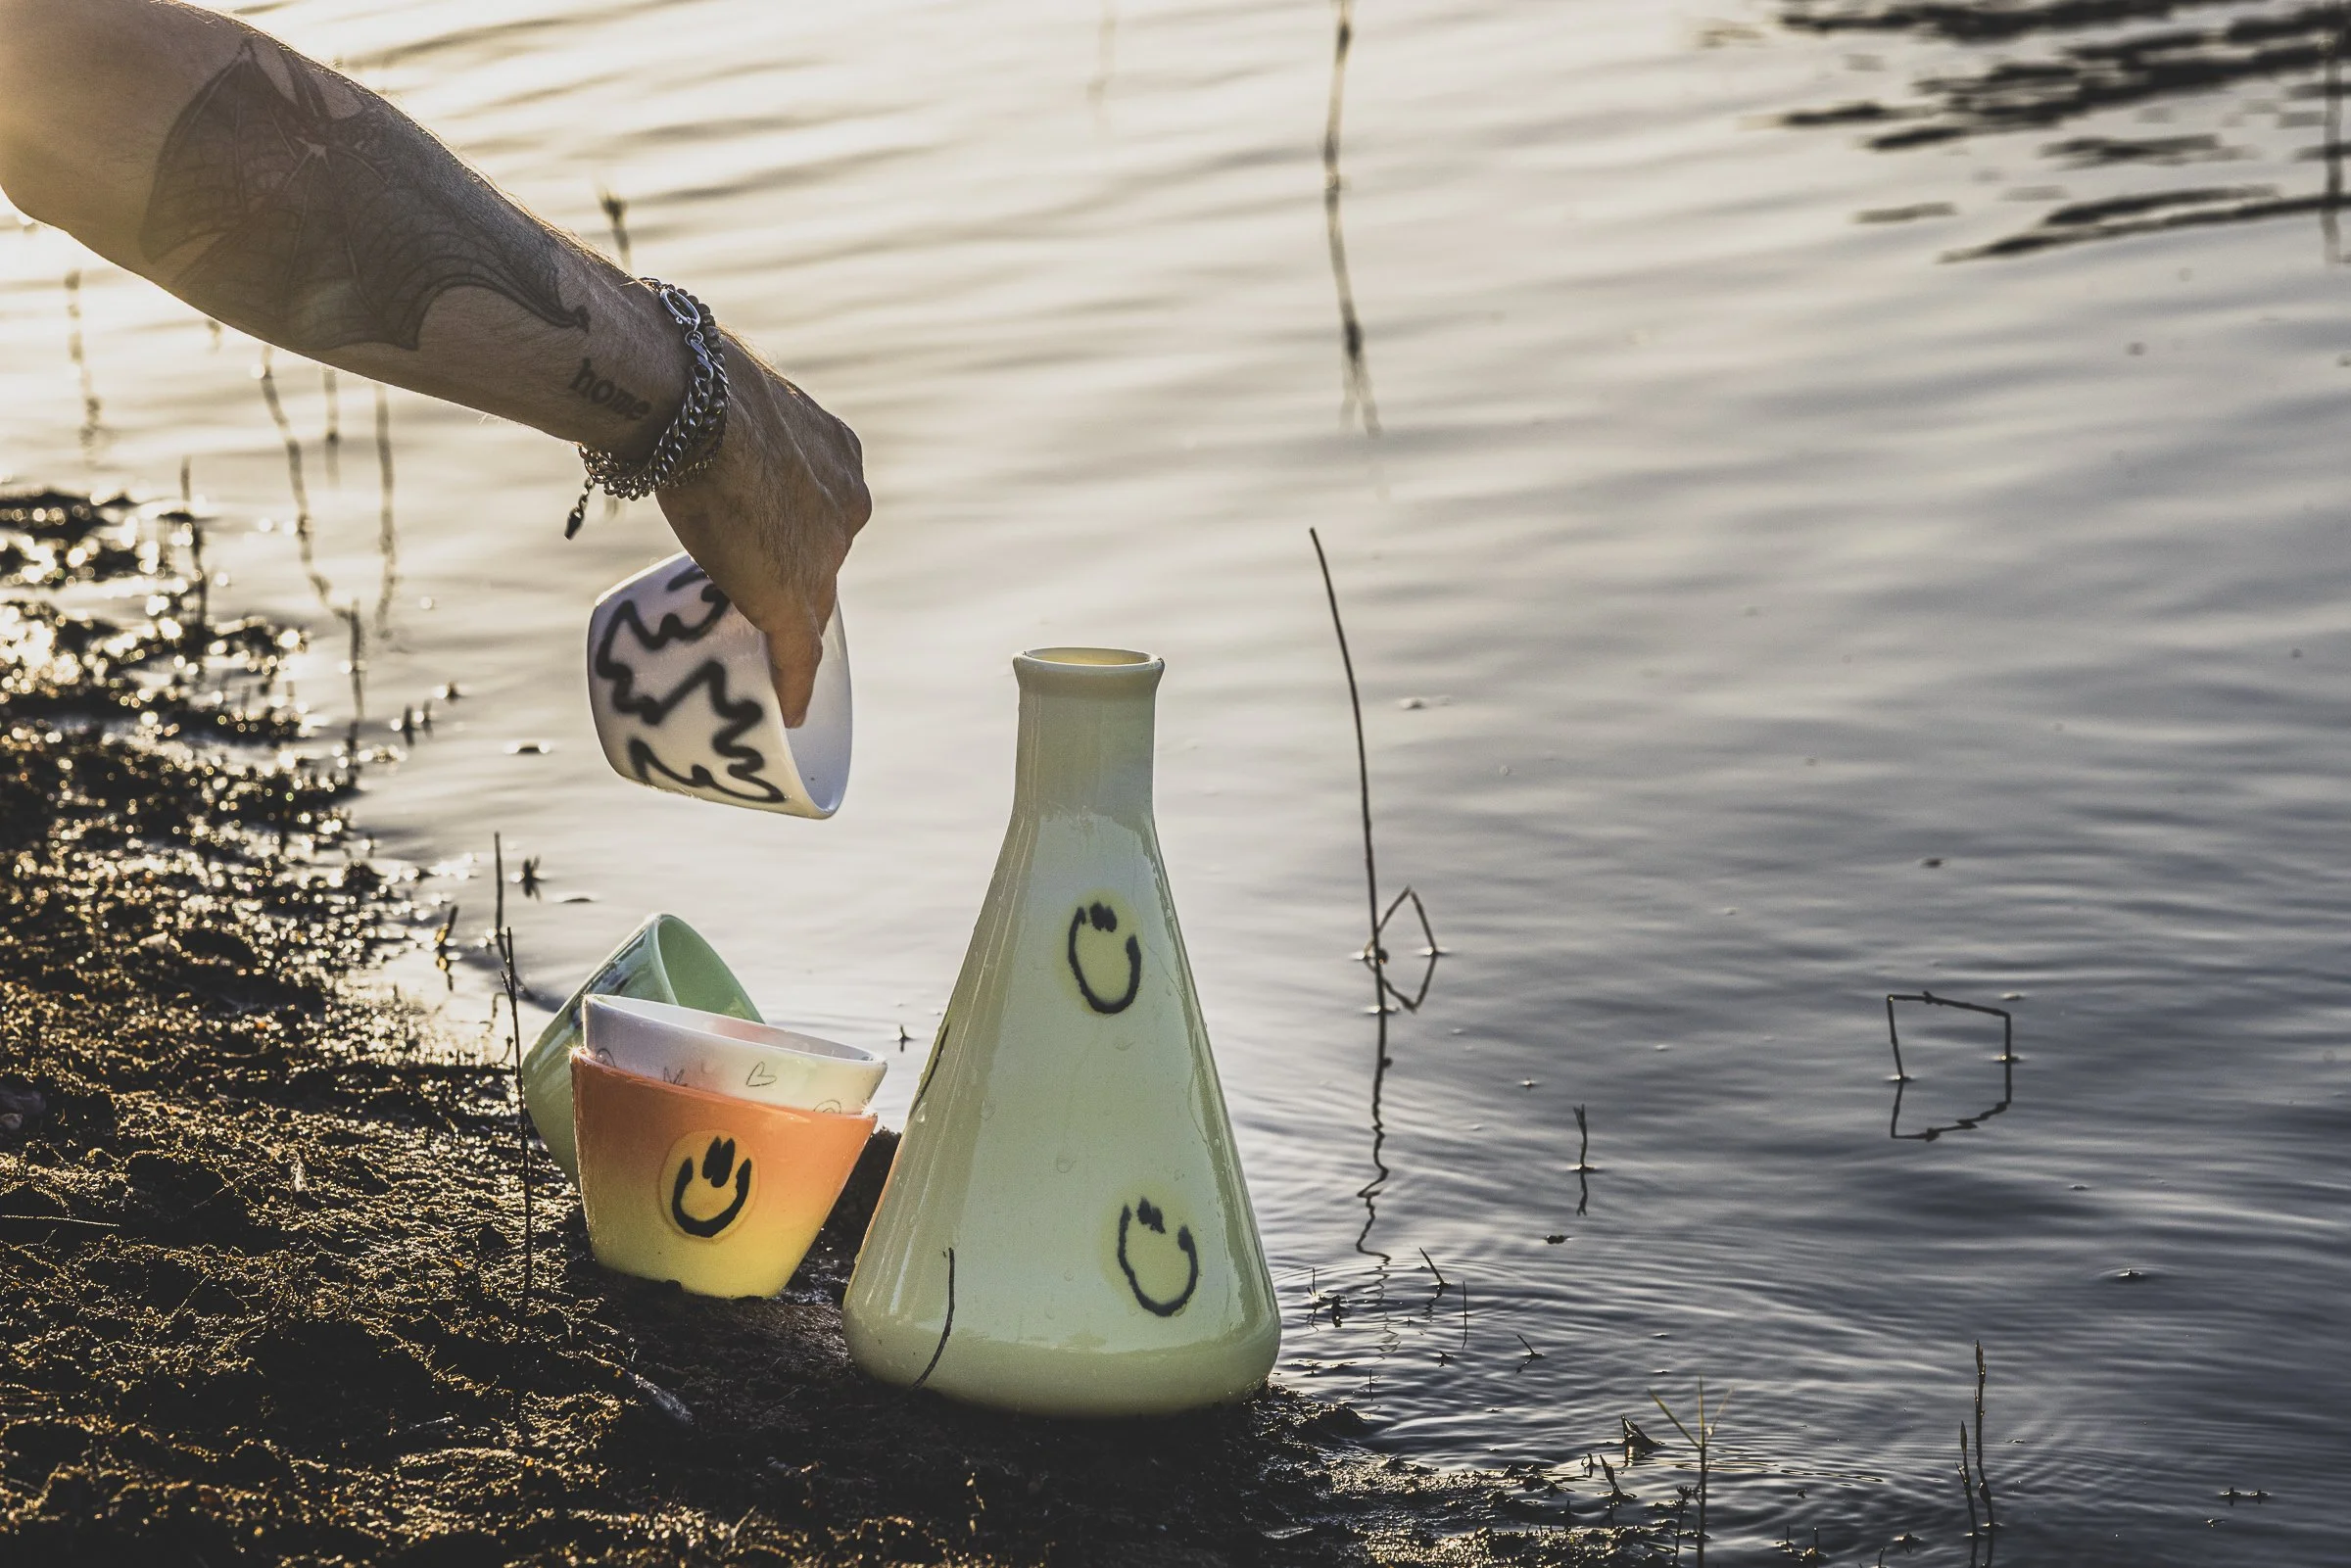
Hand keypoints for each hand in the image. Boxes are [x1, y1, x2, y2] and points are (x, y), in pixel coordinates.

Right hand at [657, 337, 869, 725]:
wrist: (692, 400)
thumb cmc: (684, 375)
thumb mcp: (712, 388)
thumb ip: (700, 405)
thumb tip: (642, 381)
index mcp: (835, 450)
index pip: (821, 508)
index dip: (793, 531)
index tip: (765, 542)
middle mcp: (845, 500)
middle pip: (821, 557)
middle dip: (789, 574)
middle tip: (744, 590)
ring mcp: (825, 552)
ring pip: (813, 603)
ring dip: (789, 631)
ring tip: (760, 654)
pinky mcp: (796, 596)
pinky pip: (801, 652)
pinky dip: (793, 682)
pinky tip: (789, 709)